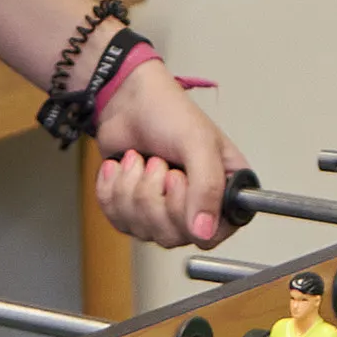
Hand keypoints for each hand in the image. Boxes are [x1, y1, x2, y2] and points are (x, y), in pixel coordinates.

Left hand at [89, 54, 230, 249]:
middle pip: (172, 236)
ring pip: (142, 230)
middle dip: (153, 195)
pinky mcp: (133, 210)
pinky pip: (117, 220)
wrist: (126, 100)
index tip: (177, 179)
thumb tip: (205, 232)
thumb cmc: (168, 112)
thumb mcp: (198, 143)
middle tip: (157, 162)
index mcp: (224, 190)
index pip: (213, 235)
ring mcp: (163, 211)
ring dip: (131, 188)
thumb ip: (208, 187)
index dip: (188, 214)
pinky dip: (112, 189)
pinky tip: (121, 166)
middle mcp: (196, 205)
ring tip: (139, 159)